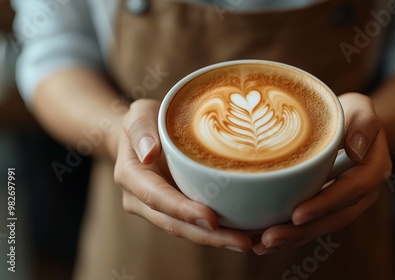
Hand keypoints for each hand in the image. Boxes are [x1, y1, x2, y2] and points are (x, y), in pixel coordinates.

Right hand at [113, 99, 251, 251]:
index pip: (157, 198)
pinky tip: (244, 233)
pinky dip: (218, 231)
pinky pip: (195, 225)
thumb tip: (148, 154)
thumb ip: (141, 129)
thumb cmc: (145, 119)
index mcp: (131, 176)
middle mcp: (140, 200)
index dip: (184, 211)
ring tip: (248, 241)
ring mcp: (157, 209)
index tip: (211, 219)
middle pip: (175, 224)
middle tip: (243, 241)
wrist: (143, 133)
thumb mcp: (139, 113)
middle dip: (208, 236)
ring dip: (217, 239)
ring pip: (187, 230)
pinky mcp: (175, 210)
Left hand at [252, 92, 391, 254]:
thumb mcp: (362, 110)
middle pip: (332, 219)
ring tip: (260, 245)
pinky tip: (262, 240)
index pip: (350, 191)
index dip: (324, 205)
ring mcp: (343, 203)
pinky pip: (310, 223)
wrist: (351, 123)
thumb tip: (356, 149)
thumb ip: (364, 126)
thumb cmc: (353, 113)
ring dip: (291, 238)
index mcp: (372, 171)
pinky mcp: (326, 205)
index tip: (297, 215)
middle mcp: (361, 193)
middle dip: (301, 232)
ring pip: (319, 226)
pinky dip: (288, 233)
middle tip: (269, 239)